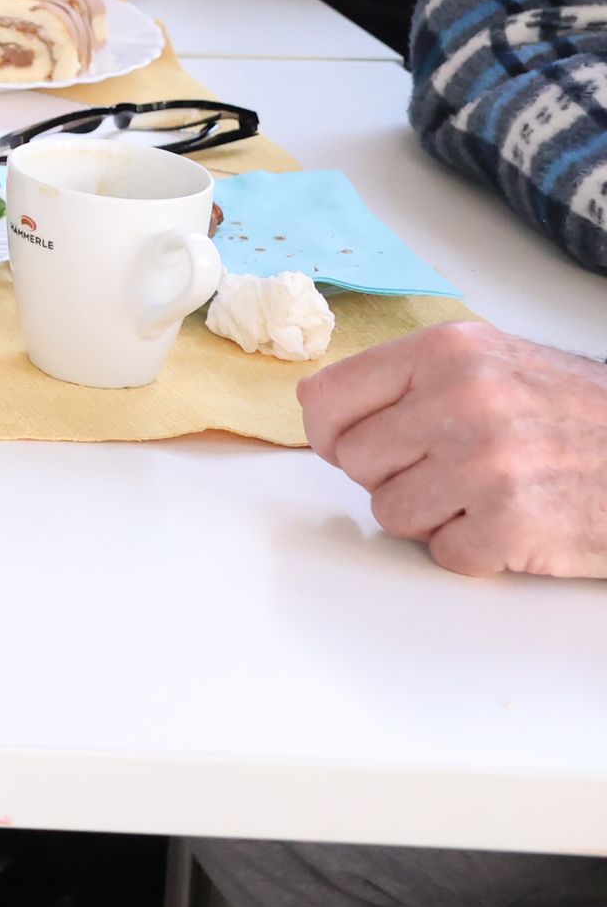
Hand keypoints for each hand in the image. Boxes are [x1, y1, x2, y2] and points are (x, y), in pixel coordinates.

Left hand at [301, 318, 606, 579]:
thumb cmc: (580, 415)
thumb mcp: (494, 365)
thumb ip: (414, 382)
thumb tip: (326, 415)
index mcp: (446, 353)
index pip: (326, 398)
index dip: (331, 433)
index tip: (352, 445)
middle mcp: (459, 400)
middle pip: (353, 461)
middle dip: (394, 474)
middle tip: (451, 470)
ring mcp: (484, 464)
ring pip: (390, 511)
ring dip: (433, 515)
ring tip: (488, 494)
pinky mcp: (511, 524)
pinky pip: (444, 554)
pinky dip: (477, 551)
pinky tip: (518, 523)